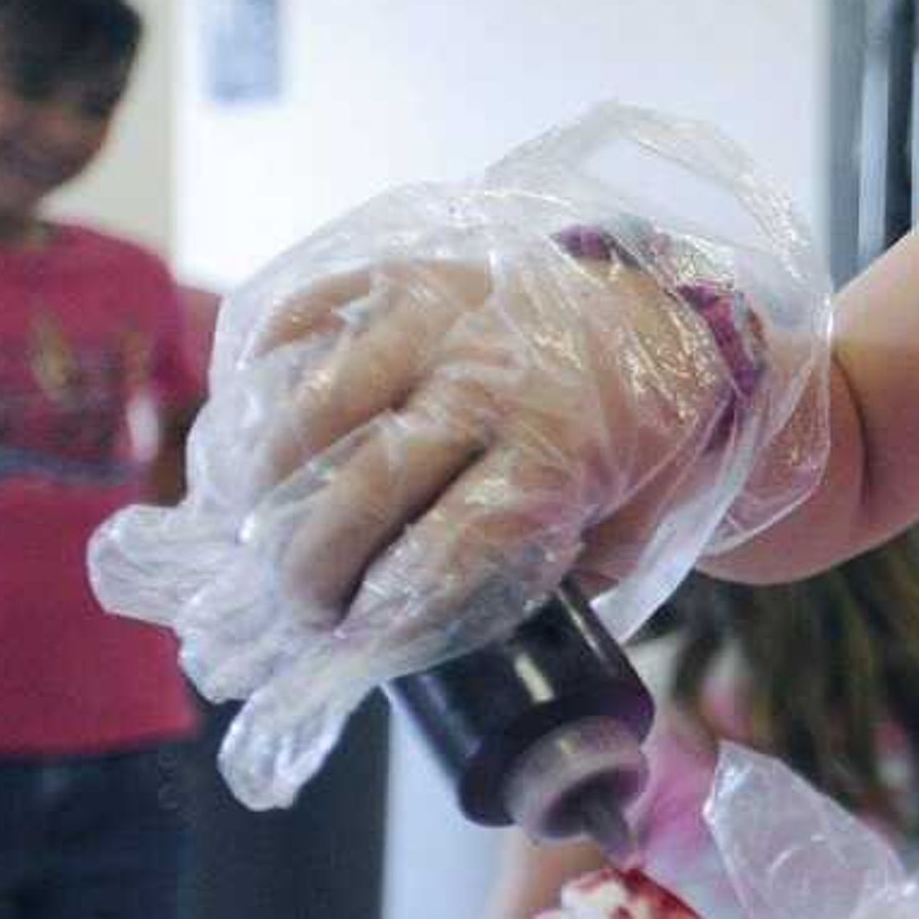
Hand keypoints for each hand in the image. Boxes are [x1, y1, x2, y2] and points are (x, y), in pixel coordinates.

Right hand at [240, 247, 736, 627]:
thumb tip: (452, 641)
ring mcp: (437, 314)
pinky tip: (260, 442)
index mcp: (558, 447)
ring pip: (311, 403)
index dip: (386, 607)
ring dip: (263, 484)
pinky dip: (260, 384)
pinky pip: (299, 321)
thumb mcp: (628, 527)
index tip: (350, 644)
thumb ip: (555, 586)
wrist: (660, 320)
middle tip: (299, 606)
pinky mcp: (399, 273)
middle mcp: (489, 374)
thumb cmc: (637, 442)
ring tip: (259, 533)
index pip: (449, 544)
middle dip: (311, 564)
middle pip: (363, 483)